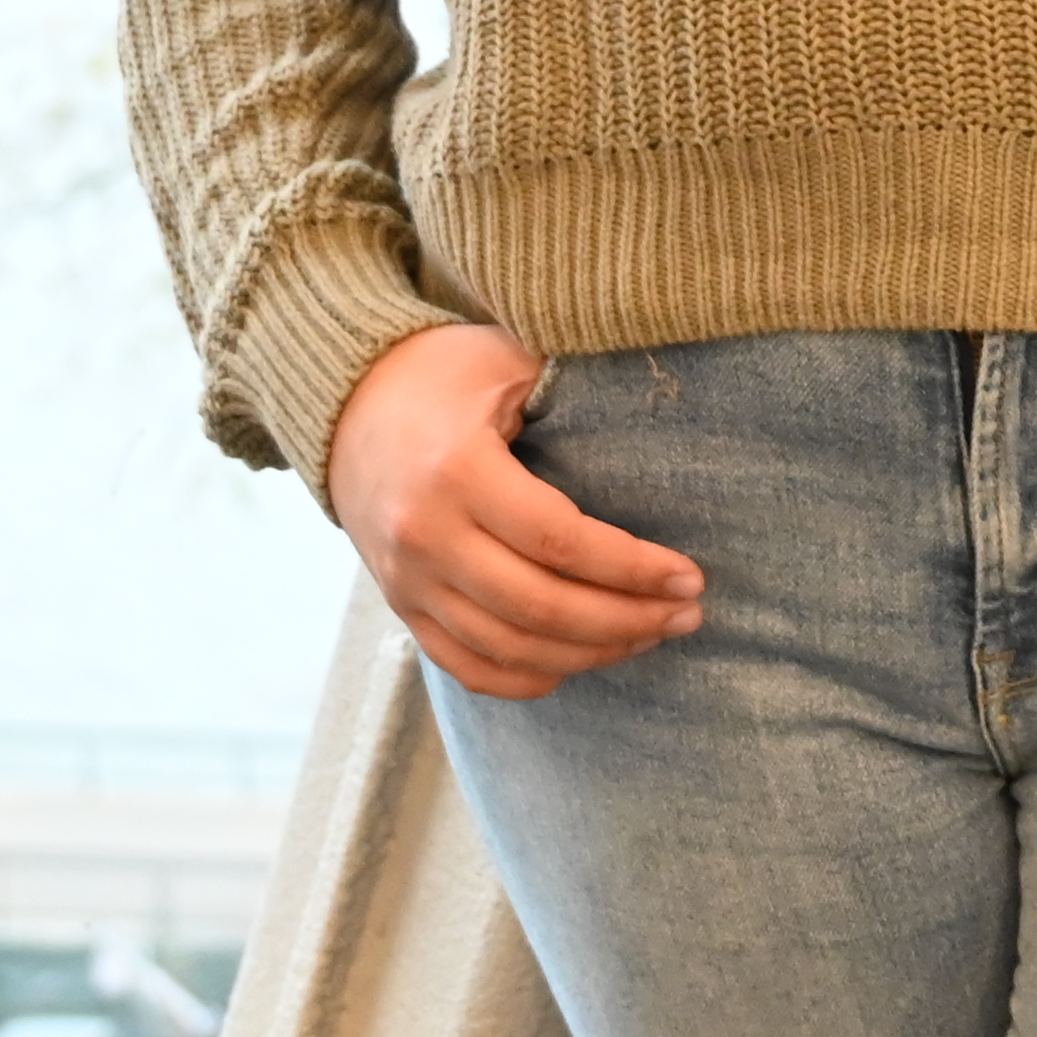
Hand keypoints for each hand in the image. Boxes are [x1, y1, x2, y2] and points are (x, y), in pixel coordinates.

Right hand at [323, 324, 701, 698]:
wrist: (346, 405)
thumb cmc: (443, 373)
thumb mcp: (503, 359)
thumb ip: (570, 385)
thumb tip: (660, 412)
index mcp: (457, 471)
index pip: (560, 540)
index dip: (632, 568)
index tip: (690, 577)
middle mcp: (426, 536)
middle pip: (541, 606)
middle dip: (627, 620)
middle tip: (688, 615)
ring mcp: (408, 581)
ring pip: (511, 647)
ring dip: (592, 653)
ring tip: (650, 636)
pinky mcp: (402, 607)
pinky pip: (469, 667)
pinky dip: (530, 678)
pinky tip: (581, 662)